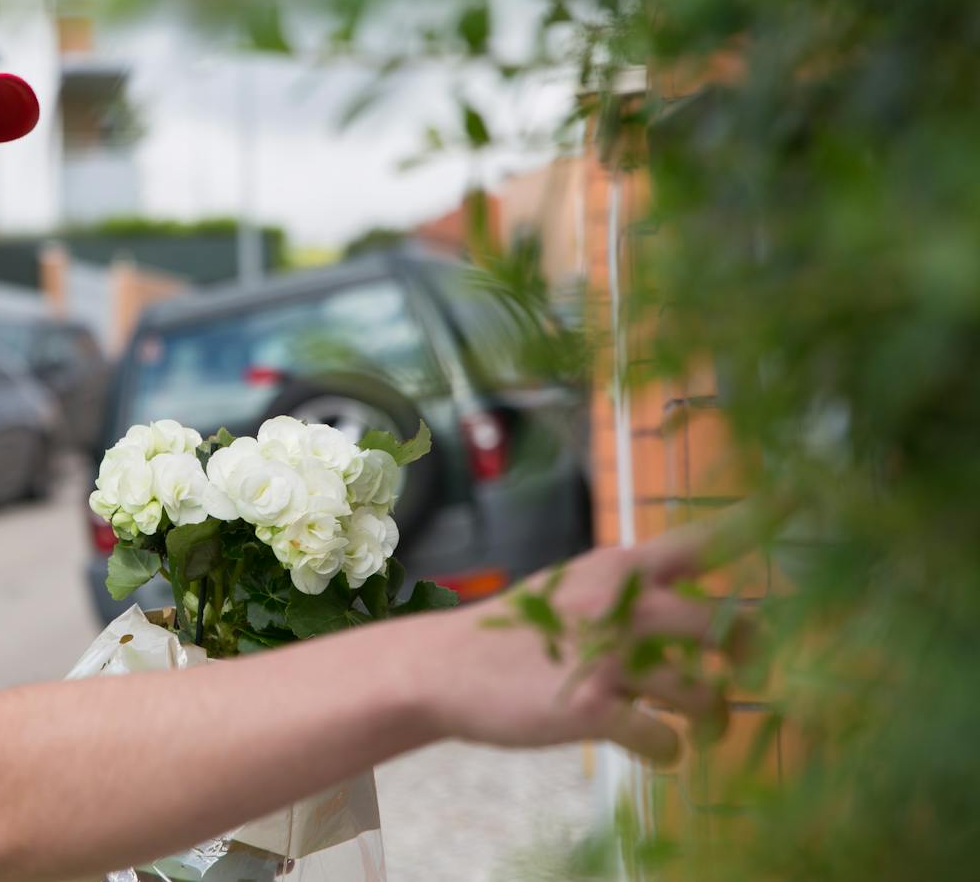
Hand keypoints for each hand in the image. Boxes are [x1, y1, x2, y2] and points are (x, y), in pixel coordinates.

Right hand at [430, 524, 753, 763]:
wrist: (446, 667)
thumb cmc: (513, 628)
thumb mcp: (570, 585)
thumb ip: (625, 586)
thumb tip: (682, 595)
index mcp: (619, 567)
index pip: (700, 539)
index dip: (755, 521)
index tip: (801, 497)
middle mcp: (624, 605)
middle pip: (723, 624)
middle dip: (745, 652)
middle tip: (744, 666)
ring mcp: (611, 658)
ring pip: (703, 693)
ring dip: (712, 716)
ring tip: (703, 725)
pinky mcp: (595, 709)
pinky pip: (663, 739)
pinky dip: (669, 751)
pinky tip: (658, 749)